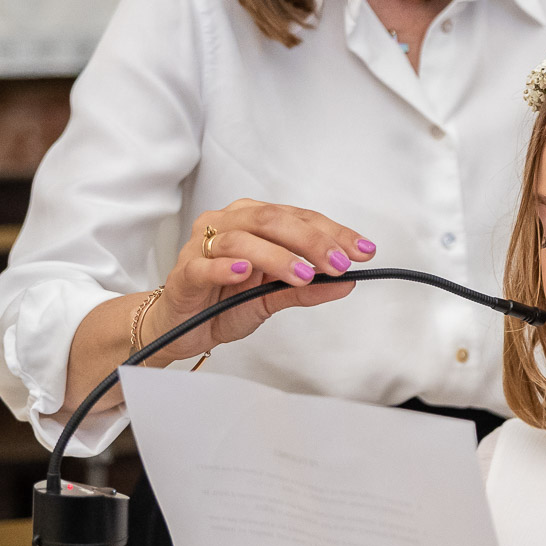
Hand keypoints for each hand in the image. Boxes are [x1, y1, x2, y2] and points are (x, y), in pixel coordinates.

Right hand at [145, 200, 377, 361]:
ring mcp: (203, 246)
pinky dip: (225, 267)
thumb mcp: (273, 297)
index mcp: (253, 222)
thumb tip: (347, 282)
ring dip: (277, 257)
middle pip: (271, 221)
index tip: (362, 251)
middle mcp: (228, 224)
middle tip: (337, 263)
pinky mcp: (184, 272)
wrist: (182, 327)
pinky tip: (244, 272)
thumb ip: (308, 289)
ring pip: (241, 240)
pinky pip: (204, 265)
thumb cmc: (225, 302)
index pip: (298, 218)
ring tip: (302, 276)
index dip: (333, 232)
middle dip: (311, 241)